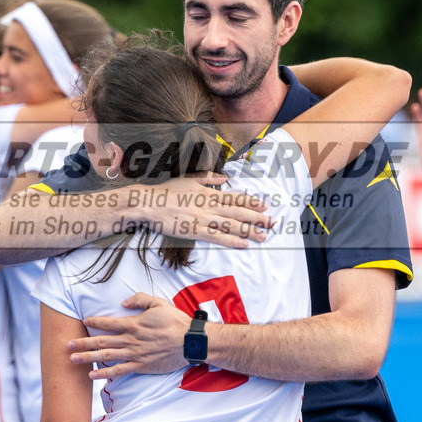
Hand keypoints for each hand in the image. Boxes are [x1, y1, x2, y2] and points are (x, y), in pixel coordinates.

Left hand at [69, 293, 190, 378]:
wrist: (190, 342)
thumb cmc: (176, 321)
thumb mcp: (159, 303)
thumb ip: (140, 299)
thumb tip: (123, 302)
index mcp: (134, 324)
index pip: (108, 323)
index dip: (94, 322)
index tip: (83, 321)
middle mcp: (131, 340)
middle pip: (102, 341)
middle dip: (83, 343)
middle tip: (67, 344)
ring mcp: (135, 355)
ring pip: (106, 357)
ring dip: (88, 358)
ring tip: (72, 359)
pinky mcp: (141, 366)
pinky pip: (119, 371)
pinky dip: (104, 374)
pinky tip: (92, 376)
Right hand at [142, 176, 271, 248]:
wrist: (149, 203)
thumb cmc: (166, 191)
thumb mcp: (189, 178)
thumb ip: (208, 177)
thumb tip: (224, 176)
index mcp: (208, 192)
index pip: (234, 198)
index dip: (251, 202)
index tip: (264, 206)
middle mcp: (209, 205)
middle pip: (238, 212)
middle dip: (257, 218)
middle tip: (271, 223)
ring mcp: (203, 218)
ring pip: (231, 225)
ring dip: (249, 231)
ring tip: (263, 236)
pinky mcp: (195, 231)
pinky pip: (217, 236)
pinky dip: (231, 240)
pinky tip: (243, 244)